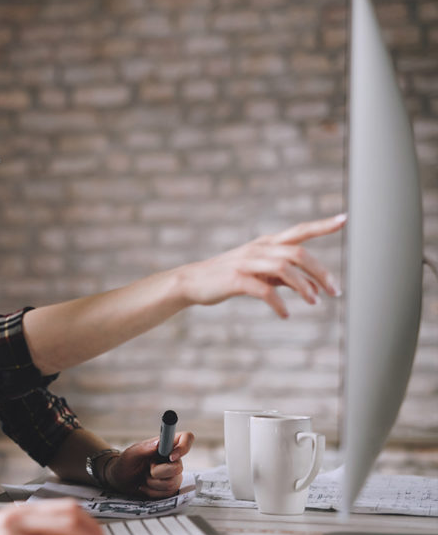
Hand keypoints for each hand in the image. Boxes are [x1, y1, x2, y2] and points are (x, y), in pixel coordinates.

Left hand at [107, 431, 194, 497]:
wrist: (121, 481)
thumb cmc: (126, 463)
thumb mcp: (130, 454)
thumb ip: (144, 448)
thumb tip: (159, 443)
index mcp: (166, 445)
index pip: (186, 438)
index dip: (183, 447)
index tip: (170, 457)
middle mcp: (173, 458)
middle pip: (179, 467)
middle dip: (158, 472)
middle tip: (147, 469)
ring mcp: (173, 474)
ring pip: (172, 483)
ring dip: (153, 483)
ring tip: (144, 477)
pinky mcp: (170, 488)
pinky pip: (167, 493)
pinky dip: (153, 492)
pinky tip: (145, 486)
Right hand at [178, 213, 345, 317]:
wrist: (191, 282)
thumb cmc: (227, 277)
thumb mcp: (259, 274)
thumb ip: (286, 277)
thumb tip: (314, 286)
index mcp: (266, 244)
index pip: (299, 231)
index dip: (321, 225)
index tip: (344, 219)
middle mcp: (259, 248)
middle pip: (299, 253)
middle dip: (321, 272)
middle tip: (335, 292)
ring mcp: (247, 262)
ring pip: (285, 269)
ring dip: (304, 287)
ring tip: (314, 303)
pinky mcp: (236, 279)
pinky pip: (264, 291)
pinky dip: (279, 304)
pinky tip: (285, 314)